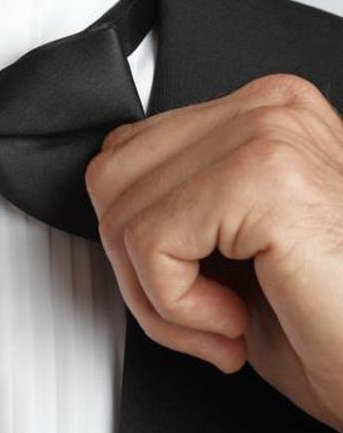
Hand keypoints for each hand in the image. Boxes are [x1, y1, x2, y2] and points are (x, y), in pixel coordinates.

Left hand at [86, 74, 342, 431]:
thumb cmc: (329, 323)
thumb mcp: (232, 249)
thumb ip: (177, 204)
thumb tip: (110, 206)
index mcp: (258, 115)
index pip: (127, 152)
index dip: (133, 234)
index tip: (179, 284)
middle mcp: (267, 110)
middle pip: (111, 177)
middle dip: (133, 265)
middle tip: (193, 311)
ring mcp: (267, 135)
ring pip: (120, 213)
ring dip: (156, 296)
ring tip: (219, 320)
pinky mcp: (263, 178)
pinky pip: (149, 242)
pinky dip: (175, 306)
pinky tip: (234, 320)